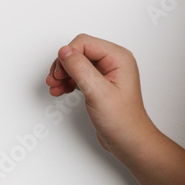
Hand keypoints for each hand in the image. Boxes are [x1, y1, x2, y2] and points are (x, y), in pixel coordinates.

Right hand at [45, 34, 151, 154]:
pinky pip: (78, 74)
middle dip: (63, 65)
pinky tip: (61, 90)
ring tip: (55, 87)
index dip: (68, 55)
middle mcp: (114, 62)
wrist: (128, 141)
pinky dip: (67, 80)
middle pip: (79, 51)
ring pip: (76, 62)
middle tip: (55, 80)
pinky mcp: (99, 83)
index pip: (84, 42)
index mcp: (119, 58)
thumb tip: (65, 51)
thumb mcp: (98, 92)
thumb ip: (80, 68)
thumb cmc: (122, 120)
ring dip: (62, 73)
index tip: (60, 73)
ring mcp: (106, 72)